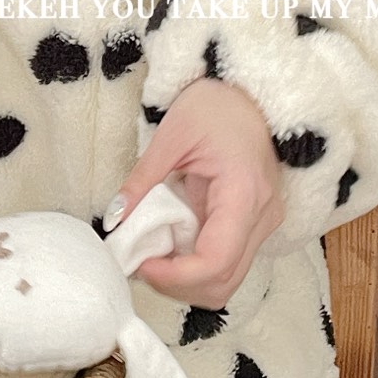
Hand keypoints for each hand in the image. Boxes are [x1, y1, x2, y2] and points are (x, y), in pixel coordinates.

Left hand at [106, 79, 283, 306]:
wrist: (247, 92)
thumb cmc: (213, 106)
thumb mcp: (170, 136)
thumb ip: (142, 180)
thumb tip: (114, 219)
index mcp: (243, 194)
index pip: (215, 262)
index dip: (175, 275)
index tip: (140, 264)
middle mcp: (262, 216)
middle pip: (223, 283)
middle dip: (177, 284)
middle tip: (140, 264)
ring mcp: (263, 223)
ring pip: (227, 280)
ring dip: (187, 280)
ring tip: (154, 256)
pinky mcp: (255, 224)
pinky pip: (227, 262)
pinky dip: (196, 266)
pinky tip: (172, 247)